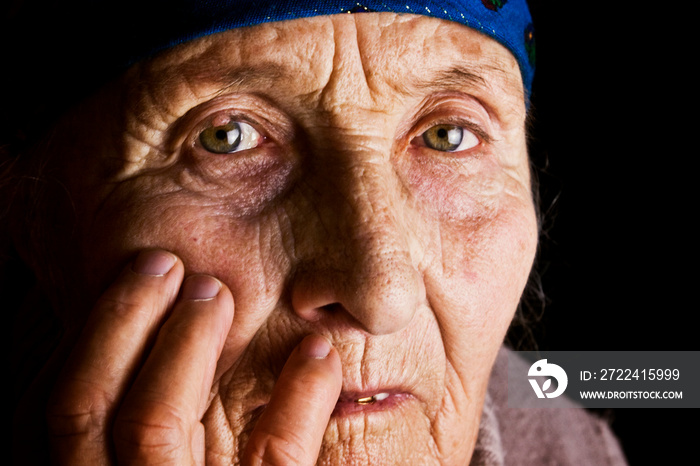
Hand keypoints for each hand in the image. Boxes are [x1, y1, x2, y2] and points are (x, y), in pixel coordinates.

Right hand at [44, 249, 341, 464]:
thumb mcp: (171, 464)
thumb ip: (151, 419)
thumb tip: (161, 325)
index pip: (54, 416)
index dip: (88, 338)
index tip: (133, 274)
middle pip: (83, 415)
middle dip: (120, 324)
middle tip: (167, 265)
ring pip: (150, 432)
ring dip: (183, 348)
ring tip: (218, 291)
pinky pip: (271, 465)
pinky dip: (295, 401)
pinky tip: (318, 355)